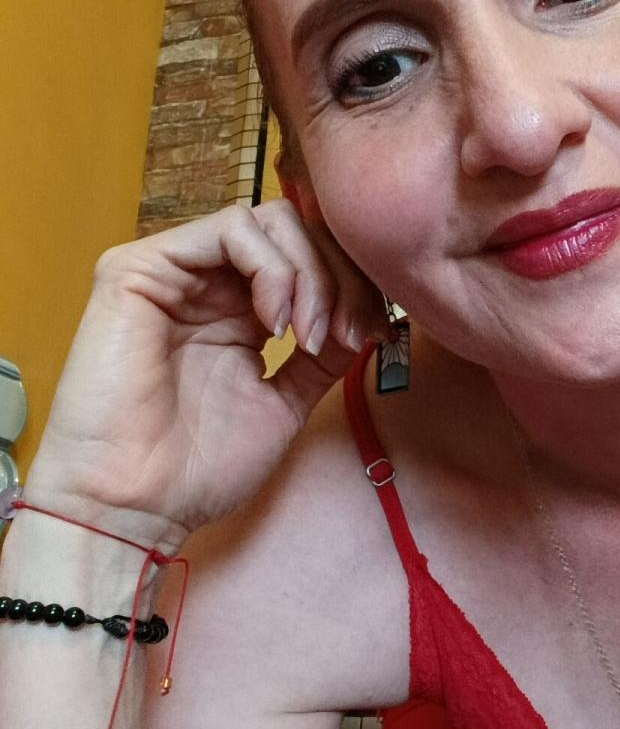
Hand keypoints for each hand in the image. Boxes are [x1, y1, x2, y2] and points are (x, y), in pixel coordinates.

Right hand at [25, 199, 388, 548]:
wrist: (136, 507)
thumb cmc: (196, 469)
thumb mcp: (285, 401)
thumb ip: (323, 353)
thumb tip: (372, 315)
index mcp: (237, 309)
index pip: (310, 256)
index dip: (354, 283)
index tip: (373, 335)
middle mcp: (206, 282)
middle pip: (298, 229)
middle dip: (341, 277)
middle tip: (348, 334)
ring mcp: (174, 271)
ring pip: (272, 220)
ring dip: (312, 274)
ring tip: (308, 337)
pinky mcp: (140, 268)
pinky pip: (231, 227)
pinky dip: (273, 268)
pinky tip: (275, 323)